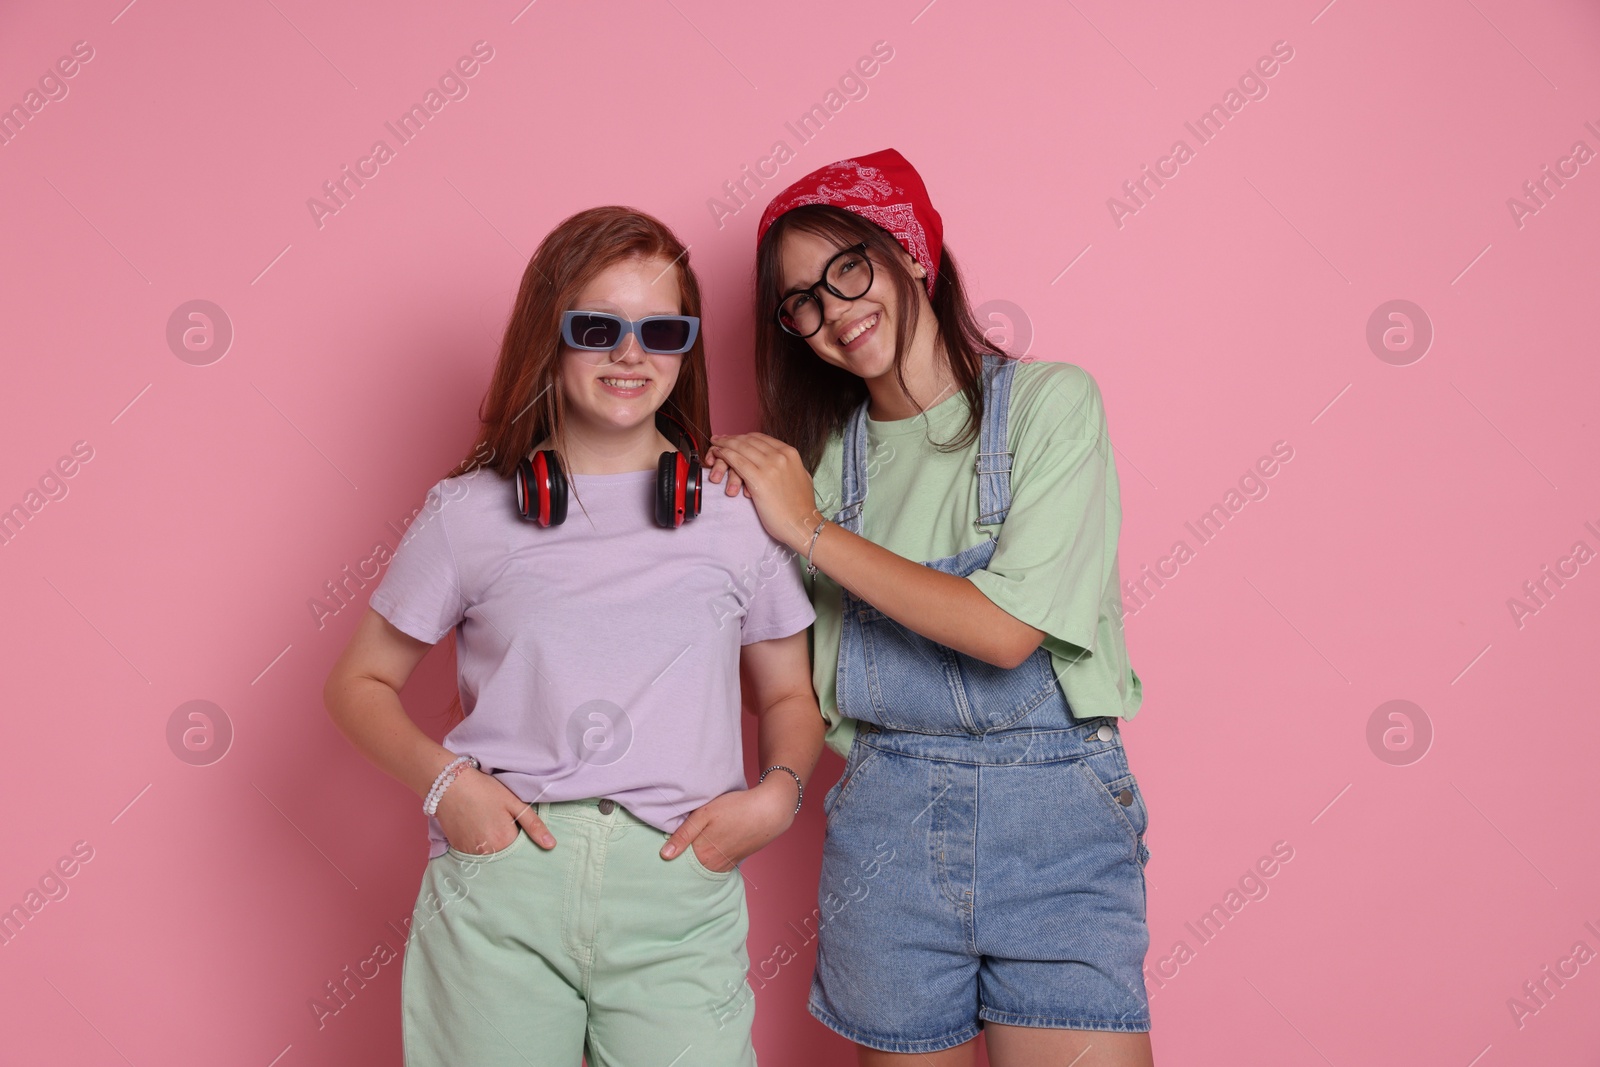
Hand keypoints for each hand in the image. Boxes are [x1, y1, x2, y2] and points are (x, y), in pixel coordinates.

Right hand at [434, 767, 557, 852]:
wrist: (448, 785)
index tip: (521, 832)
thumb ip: (533, 825)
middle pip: (506, 857)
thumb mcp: (513, 803)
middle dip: (510, 847)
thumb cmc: (483, 790)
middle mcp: (487, 852)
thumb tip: (551, 845)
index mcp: (505, 841)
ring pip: (490, 857)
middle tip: (502, 825)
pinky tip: (478, 829)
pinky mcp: (458, 850)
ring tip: (489, 826)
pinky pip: (474, 855)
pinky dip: (479, 847)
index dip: (525, 844)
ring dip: (494, 849)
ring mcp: (470, 853)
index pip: (523, 853)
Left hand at [659, 775, 799, 871]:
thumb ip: (683, 835)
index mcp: (701, 854)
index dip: (671, 853)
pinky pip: (716, 866)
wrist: (769, 810)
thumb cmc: (736, 808)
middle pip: (690, 866)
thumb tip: (664, 855)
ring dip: (696, 860)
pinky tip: (709, 848)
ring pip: (703, 867)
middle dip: (682, 859)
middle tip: (679, 844)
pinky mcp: (735, 862)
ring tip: (694, 844)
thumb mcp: (704, 814)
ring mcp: (725, 865)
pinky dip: (709, 860)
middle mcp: (713, 865)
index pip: (677, 861)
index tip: (664, 847)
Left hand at [705, 432, 821, 552]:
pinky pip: (737, 461)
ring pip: (741, 448)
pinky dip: (725, 455)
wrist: (802, 524)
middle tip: (719, 439)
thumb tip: (785, 462)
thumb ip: (791, 466)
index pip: (761, 438)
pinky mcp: (759, 480)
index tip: (733, 438)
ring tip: (715, 445)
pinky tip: (717, 454)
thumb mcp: (802, 476)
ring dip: (724, 444)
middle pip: (749, 440)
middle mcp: (780, 456)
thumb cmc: (801, 507)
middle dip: (731, 438)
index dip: (744, 437)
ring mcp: (770, 466)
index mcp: (790, 453)